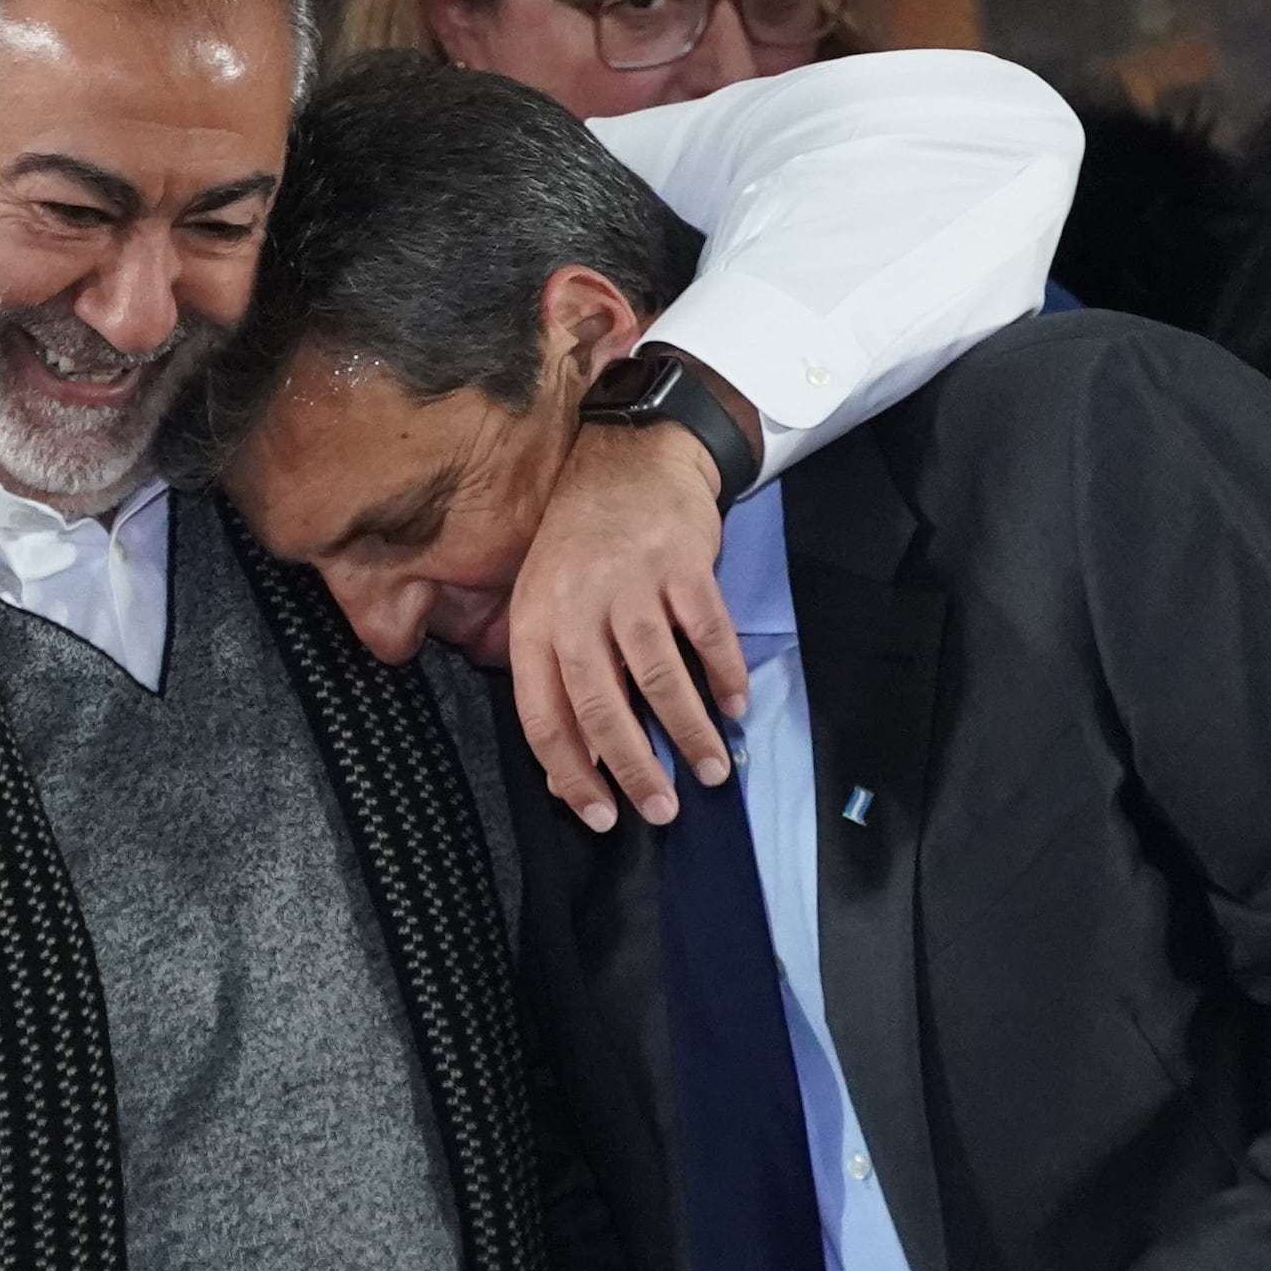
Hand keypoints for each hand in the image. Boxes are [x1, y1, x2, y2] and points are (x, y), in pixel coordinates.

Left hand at [505, 412, 754, 829]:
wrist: (628, 455)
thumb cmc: (582, 542)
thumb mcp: (547, 604)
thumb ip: (555, 678)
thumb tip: (570, 768)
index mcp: (534, 624)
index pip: (544, 717)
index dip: (572, 774)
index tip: (602, 816)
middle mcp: (576, 607)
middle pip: (601, 707)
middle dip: (634, 769)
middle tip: (663, 811)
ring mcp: (630, 584)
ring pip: (658, 678)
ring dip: (689, 732)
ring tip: (713, 771)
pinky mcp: (681, 564)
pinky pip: (707, 634)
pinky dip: (725, 675)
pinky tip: (736, 706)